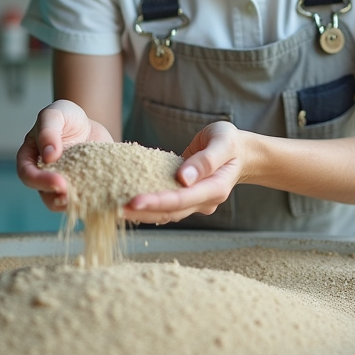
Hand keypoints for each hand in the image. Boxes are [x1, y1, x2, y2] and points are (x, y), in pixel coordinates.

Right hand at [16, 99, 113, 211]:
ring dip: (83, 206)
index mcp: (30, 161)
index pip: (28, 175)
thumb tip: (49, 155)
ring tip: (97, 202)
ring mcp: (67, 188)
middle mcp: (47, 179)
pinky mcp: (87, 190)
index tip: (59, 181)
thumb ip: (48, 130)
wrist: (87, 125)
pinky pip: (92, 201)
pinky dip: (103, 202)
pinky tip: (117, 201)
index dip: (41, 181)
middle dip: (60, 199)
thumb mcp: (55, 114)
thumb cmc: (65, 117)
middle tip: (74, 196)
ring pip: (71, 205)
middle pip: (48, 197)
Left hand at [122, 121, 244, 223]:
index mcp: (215, 189)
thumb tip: (184, 178)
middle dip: (143, 212)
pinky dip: (147, 205)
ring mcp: (194, 202)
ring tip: (115, 208)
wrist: (239, 152)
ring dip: (142, 213)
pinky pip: (165, 205)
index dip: (158, 202)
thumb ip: (206, 160)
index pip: (182, 199)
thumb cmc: (230, 142)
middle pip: (171, 212)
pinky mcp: (185, 197)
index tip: (134, 201)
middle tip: (115, 209)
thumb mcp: (222, 142)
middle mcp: (204, 201)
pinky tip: (127, 202)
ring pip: (166, 213)